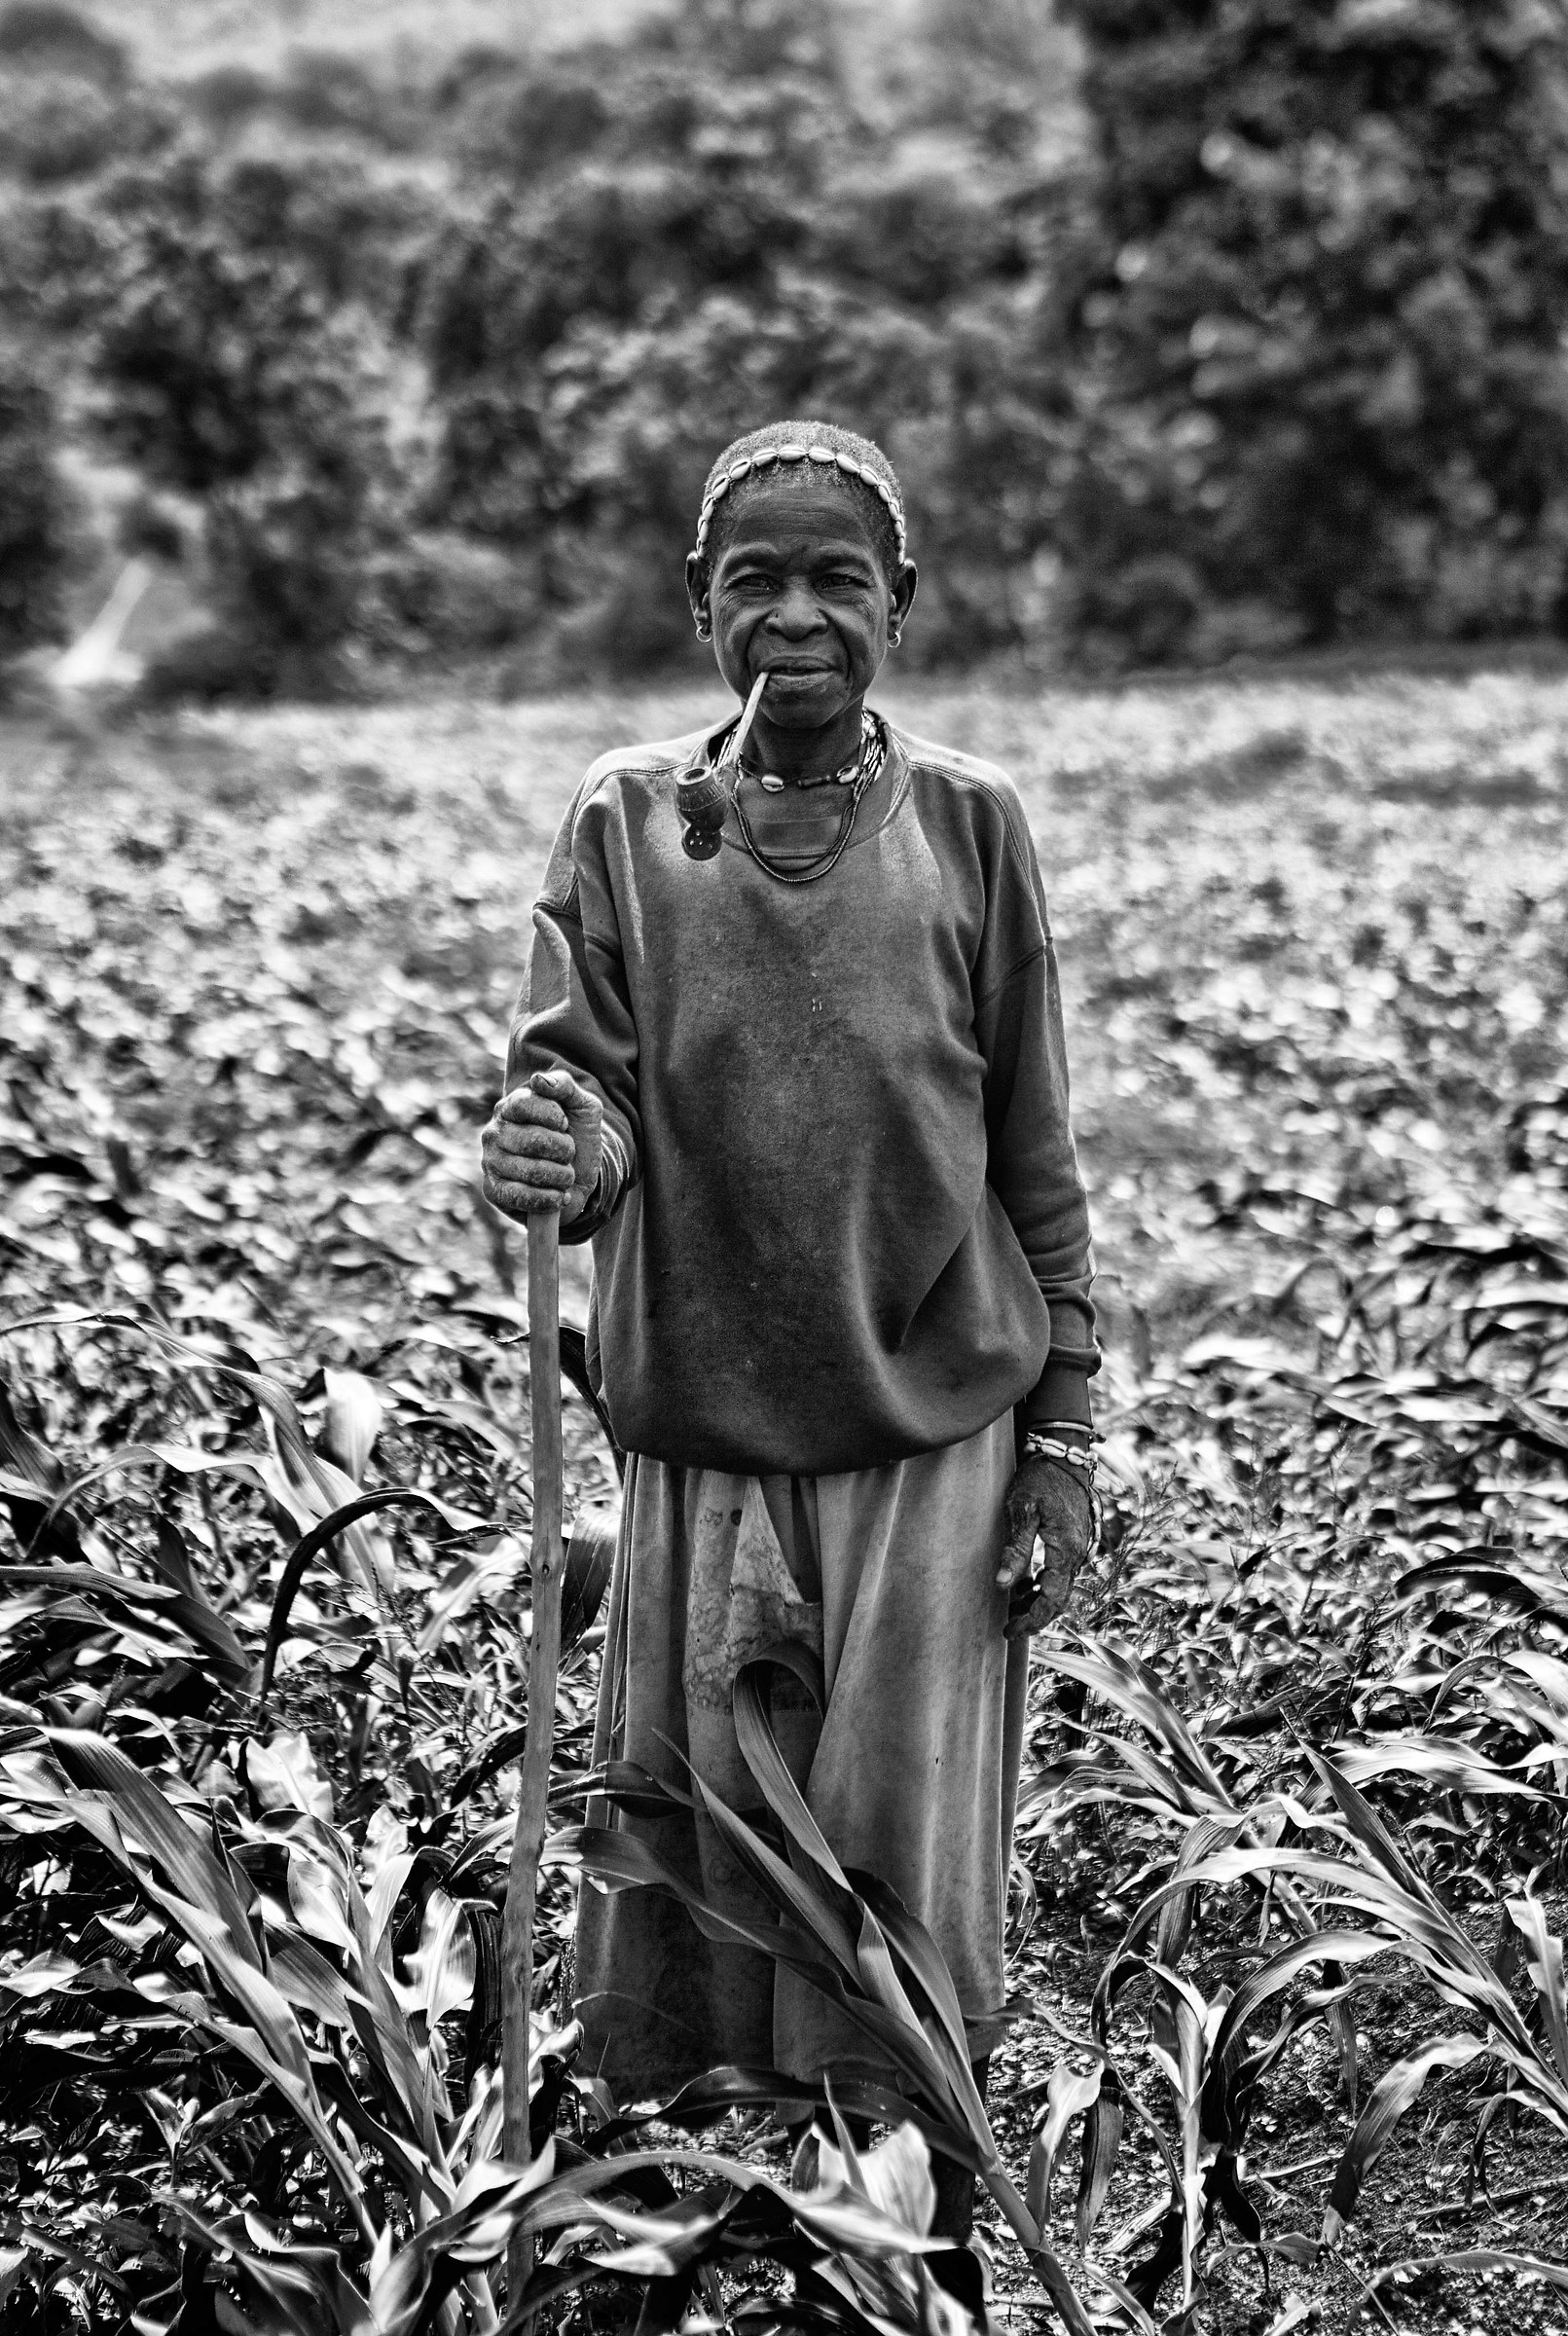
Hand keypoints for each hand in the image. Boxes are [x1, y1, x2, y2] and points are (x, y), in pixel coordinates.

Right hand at [481, 1069, 602, 1223]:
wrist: (578, 1179)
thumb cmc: (576, 1138)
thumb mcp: (582, 1106)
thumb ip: (564, 1085)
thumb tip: (538, 1080)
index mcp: (511, 1106)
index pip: (525, 1104)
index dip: (553, 1116)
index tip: (565, 1124)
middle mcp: (494, 1132)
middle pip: (533, 1140)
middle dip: (564, 1150)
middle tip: (569, 1153)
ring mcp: (490, 1162)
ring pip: (531, 1171)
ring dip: (561, 1176)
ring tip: (566, 1175)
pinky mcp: (493, 1191)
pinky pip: (521, 1197)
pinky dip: (549, 1199)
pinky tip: (559, 1195)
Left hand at [997, 1456, 1092, 1639]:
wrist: (1061, 1454)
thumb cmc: (1038, 1479)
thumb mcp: (1021, 1510)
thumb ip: (1015, 1549)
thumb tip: (1001, 1585)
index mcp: (1066, 1550)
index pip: (1051, 1599)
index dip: (1031, 1620)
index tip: (1009, 1631)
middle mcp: (1079, 1553)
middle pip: (1059, 1599)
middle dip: (1034, 1617)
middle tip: (1008, 1628)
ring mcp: (1080, 1547)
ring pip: (1061, 1587)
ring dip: (1038, 1601)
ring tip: (1012, 1607)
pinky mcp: (1075, 1540)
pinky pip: (1062, 1572)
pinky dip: (1045, 1584)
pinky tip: (1026, 1582)